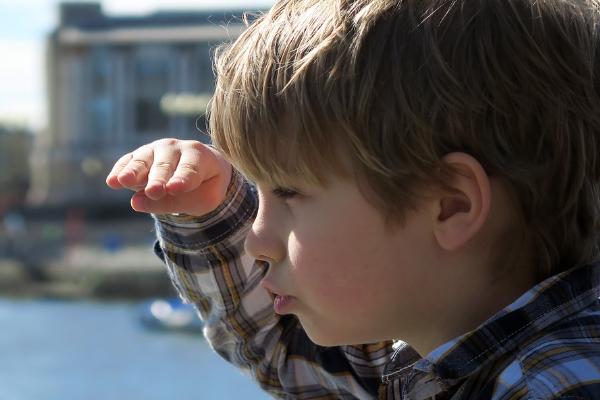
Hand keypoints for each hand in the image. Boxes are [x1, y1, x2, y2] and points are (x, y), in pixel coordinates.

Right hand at [106, 139, 231, 215]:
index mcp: (199, 156)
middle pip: (165, 165)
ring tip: (124, 181)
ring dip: (134, 171)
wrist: (200, 171)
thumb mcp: (202, 200)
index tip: (175, 189)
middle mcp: (176, 148)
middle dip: (158, 178)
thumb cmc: (204, 186)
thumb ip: (175, 203)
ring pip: (144, 161)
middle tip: (154, 191)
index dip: (183, 179)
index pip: (191, 169)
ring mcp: (156, 149)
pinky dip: (120, 170)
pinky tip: (112, 180)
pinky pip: (128, 161)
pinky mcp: (139, 155)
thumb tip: (136, 203)